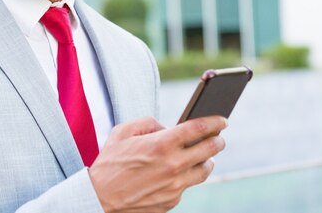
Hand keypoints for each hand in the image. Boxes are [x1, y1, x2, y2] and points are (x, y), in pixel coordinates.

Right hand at [88, 116, 227, 212]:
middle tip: (219, 137)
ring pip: (204, 171)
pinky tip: (180, 172)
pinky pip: (187, 186)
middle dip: (218, 140)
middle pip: (210, 149)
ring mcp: (175, 186)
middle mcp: (173, 165)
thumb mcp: (123, 132)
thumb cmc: (109, 163)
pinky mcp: (172, 201)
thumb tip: (167, 128)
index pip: (199, 128)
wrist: (99, 199)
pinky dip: (186, 177)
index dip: (215, 121)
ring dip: (207, 160)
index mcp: (162, 144)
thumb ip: (149, 123)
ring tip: (205, 156)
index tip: (222, 120)